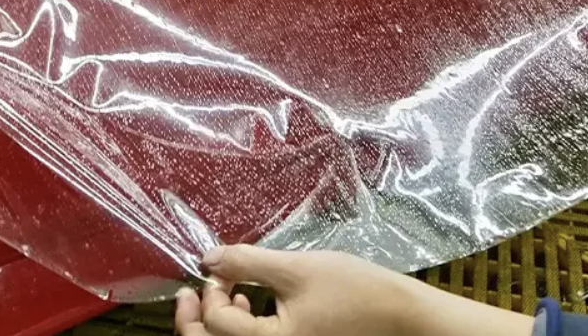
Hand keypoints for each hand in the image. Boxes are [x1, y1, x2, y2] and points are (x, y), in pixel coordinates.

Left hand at [175, 245, 534, 335]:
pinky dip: (241, 331)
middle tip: (188, 294)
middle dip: (193, 323)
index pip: (217, 325)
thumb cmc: (353, 290)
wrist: (399, 316)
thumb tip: (207, 258)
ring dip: (217, 327)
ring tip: (228, 293)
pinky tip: (251, 304)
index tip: (215, 266)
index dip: (209, 291)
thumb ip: (248, 262)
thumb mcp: (297, 269)